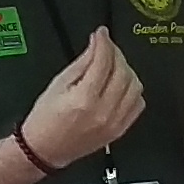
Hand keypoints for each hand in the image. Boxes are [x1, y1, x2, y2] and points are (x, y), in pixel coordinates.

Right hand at [22, 37, 146, 169]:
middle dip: (116, 54)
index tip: (102, 34)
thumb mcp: (58, 84)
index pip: (104, 62)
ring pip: (135, 87)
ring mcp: (114, 123)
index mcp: (84, 99)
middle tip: (106, 47)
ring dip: (127, 71)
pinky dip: (132, 90)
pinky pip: (138, 104)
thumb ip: (82, 63)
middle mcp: (103, 112)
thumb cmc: (45, 120)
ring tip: (113, 65)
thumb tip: (96, 45)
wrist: (45, 149)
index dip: (104, 42)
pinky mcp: (120, 130)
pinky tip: (121, 85)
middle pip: (123, 72)